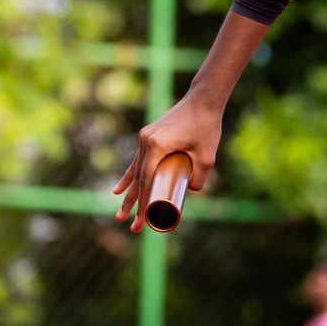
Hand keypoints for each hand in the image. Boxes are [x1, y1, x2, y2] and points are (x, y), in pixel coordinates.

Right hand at [113, 94, 221, 232]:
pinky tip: (119, 190)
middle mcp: (145, 142)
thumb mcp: (207, 157)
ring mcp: (145, 138)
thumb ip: (198, 178)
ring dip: (129, 193)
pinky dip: (130, 176)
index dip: (143, 204)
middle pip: (137, 180)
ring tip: (120, 214)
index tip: (142, 221)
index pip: (146, 182)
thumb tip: (189, 192)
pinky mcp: (148, 137)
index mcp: (156, 146)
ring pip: (134, 172)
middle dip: (133, 205)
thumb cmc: (206, 127)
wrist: (202, 100)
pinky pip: (137, 161)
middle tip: (129, 225)